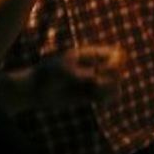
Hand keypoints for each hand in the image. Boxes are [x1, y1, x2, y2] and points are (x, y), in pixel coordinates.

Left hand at [0, 44, 125, 114]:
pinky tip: (96, 100)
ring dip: (109, 89)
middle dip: (112, 77)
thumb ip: (81, 73)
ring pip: (115, 84)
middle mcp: (95, 66)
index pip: (116, 53)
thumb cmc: (47, 74)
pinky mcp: (90, 95)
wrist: (34, 90)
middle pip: (118, 69)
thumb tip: (97, 79)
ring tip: (95, 93)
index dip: (116, 61)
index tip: (102, 69)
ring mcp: (93, 81)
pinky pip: (108, 97)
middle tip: (95, 82)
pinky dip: (106, 99)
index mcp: (90, 54)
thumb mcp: (63, 70)